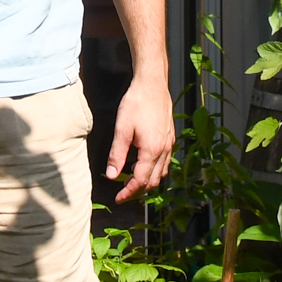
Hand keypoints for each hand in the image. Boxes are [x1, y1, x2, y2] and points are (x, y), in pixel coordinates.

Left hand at [106, 74, 174, 201]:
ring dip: (148, 181)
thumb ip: (117, 154)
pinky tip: (144, 164)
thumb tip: (111, 175)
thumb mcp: (122, 129)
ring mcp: (169, 143)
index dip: (129, 192)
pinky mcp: (170, 136)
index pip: (141, 181)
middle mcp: (164, 149)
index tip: (118, 198)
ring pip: (161, 172)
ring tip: (132, 181)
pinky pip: (165, 161)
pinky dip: (155, 169)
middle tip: (123, 194)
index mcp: (152, 150)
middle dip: (138, 191)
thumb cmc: (136, 102)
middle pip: (154, 180)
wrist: (153, 83)